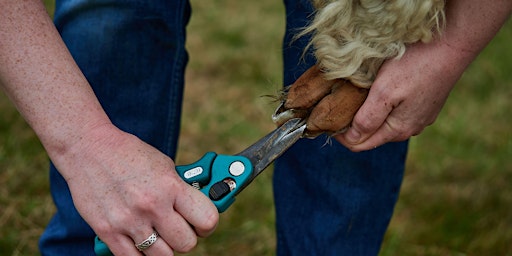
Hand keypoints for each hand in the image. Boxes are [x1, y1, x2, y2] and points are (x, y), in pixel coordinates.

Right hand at [54, 124, 217, 254]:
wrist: (89, 148)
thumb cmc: (130, 154)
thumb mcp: (164, 165)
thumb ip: (181, 189)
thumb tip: (198, 209)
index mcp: (171, 186)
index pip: (207, 219)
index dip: (207, 224)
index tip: (201, 223)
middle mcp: (152, 205)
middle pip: (186, 243)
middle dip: (186, 237)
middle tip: (179, 228)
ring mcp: (129, 221)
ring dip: (164, 247)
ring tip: (158, 233)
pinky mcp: (107, 231)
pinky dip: (140, 253)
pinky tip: (140, 238)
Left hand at [336, 41, 462, 151]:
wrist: (450, 46)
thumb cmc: (415, 67)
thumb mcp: (384, 93)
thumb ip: (368, 119)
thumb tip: (352, 140)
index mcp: (398, 130)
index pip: (360, 144)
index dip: (341, 135)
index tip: (328, 120)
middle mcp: (410, 128)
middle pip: (372, 135)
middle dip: (353, 126)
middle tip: (338, 107)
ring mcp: (419, 116)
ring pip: (385, 123)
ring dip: (368, 116)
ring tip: (355, 99)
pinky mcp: (424, 104)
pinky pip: (397, 112)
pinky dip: (382, 107)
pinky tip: (378, 93)